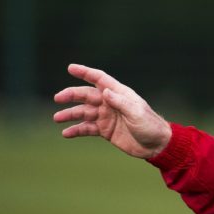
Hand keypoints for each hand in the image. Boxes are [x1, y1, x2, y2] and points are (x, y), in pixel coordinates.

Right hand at [53, 64, 171, 158]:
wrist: (156, 146)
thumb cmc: (150, 126)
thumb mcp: (137, 113)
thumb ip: (121, 103)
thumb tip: (105, 91)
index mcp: (119, 94)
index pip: (100, 79)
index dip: (85, 72)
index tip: (70, 68)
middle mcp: (110, 103)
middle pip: (87, 95)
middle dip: (71, 95)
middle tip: (58, 98)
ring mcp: (107, 116)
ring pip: (84, 112)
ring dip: (70, 114)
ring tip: (57, 118)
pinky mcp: (105, 130)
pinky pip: (87, 128)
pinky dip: (76, 130)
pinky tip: (66, 133)